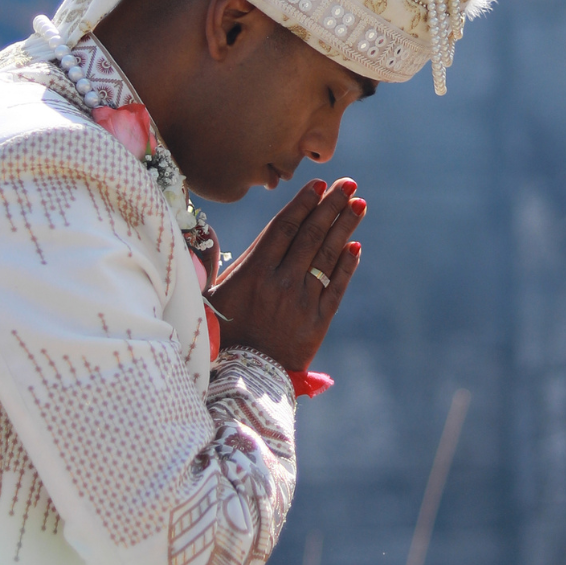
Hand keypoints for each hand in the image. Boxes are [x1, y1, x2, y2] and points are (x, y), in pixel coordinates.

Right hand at [210, 178, 365, 370]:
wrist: (241, 380)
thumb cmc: (219, 335)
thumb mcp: (207, 297)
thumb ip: (211, 262)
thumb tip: (206, 230)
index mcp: (254, 272)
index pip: (285, 227)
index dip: (304, 203)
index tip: (320, 184)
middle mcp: (281, 282)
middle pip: (311, 235)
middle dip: (332, 206)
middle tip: (349, 184)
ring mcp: (302, 301)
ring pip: (328, 256)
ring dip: (345, 228)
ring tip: (359, 204)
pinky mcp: (318, 322)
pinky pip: (337, 287)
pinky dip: (347, 266)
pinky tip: (355, 247)